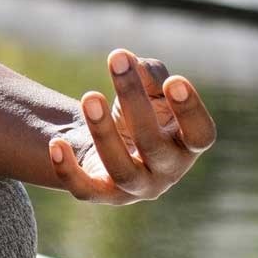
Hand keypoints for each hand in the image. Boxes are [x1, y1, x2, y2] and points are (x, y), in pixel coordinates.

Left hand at [45, 48, 216, 204]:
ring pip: (121, 168)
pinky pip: (86, 190)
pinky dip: (68, 169)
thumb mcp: (150, 92)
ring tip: (90, 96)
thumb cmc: (141, 113)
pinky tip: (56, 143)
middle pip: (154, 145)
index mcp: (187, 144)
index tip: (174, 81)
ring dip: (103, 132)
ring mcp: (137, 187)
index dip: (191, 111)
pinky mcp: (104, 195)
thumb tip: (131, 63)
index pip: (200, 134)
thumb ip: (149, 74)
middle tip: (117, 64)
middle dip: (135, 105)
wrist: (114, 146)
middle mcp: (168, 171)